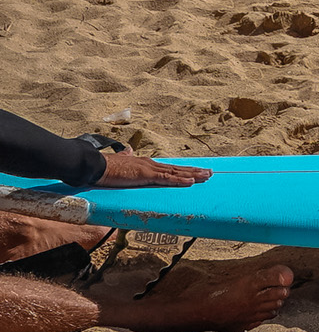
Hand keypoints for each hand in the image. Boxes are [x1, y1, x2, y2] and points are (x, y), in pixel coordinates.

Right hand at [94, 152, 211, 188]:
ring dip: (192, 175)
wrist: (96, 165)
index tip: (195, 170)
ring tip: (206, 176)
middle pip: (177, 169)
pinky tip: (190, 181)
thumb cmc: (105, 166)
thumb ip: (126, 157)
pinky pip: (166, 179)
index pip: (169, 167)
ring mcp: (150, 169)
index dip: (183, 169)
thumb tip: (128, 150)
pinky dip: (179, 180)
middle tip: (210, 173)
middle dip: (194, 171)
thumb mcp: (119, 162)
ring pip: (176, 173)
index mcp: (146, 164)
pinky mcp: (146, 175)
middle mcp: (151, 164)